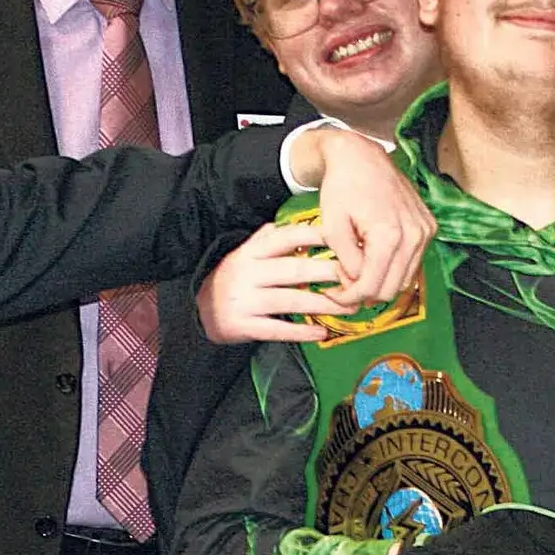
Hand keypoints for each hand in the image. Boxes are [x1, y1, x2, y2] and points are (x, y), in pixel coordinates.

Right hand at [197, 218, 360, 343]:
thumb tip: (294, 222)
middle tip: (356, 276)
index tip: (342, 238)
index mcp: (251, 252)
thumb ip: (266, 239)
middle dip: (329, 272)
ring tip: (349, 307)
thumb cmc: (230, 280)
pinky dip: (302, 332)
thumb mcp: (244, 253)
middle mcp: (248, 273)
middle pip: (295, 269)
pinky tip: (322, 332)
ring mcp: (245, 300)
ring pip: (292, 300)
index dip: (315, 237)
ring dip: (324, 304)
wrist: (198, 311)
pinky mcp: (243, 325)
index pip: (286, 238)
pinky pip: (278, 329)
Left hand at [296, 128, 430, 308]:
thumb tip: (356, 285)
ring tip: (357, 271)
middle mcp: (414, 234)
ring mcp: (425, 231)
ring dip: (380, 283)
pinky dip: (393, 268)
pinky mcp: (428, 227)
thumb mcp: (332, 227)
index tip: (333, 294)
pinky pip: (412, 263)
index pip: (372, 286)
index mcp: (389, 234)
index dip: (349, 297)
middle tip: (343, 286)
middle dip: (364, 294)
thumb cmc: (342, 186)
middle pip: (391, 289)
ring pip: (404, 280)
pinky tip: (373, 259)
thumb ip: (346, 262)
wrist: (360, 157)